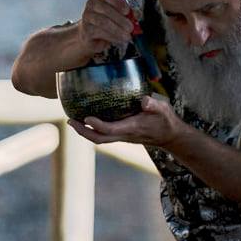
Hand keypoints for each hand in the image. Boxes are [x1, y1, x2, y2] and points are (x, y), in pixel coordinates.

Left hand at [70, 95, 184, 148]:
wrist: (169, 136)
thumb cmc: (166, 120)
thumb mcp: (163, 109)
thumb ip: (154, 105)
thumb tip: (144, 100)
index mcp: (132, 128)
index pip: (110, 129)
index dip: (97, 125)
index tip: (86, 117)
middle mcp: (124, 135)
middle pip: (99, 138)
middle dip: (83, 131)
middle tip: (70, 121)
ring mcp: (121, 137)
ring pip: (99, 139)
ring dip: (84, 131)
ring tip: (72, 121)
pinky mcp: (121, 135)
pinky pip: (103, 135)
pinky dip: (92, 129)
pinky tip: (86, 120)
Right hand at [74, 0, 135, 61]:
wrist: (91, 34)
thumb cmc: (107, 22)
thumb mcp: (118, 15)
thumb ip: (127, 14)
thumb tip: (137, 15)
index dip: (118, 2)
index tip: (127, 11)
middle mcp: (92, 4)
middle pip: (106, 9)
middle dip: (120, 20)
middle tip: (130, 28)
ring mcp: (87, 17)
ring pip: (103, 22)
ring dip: (117, 30)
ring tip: (127, 36)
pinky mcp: (86, 29)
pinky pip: (100, 32)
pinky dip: (112, 37)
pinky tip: (119, 39)